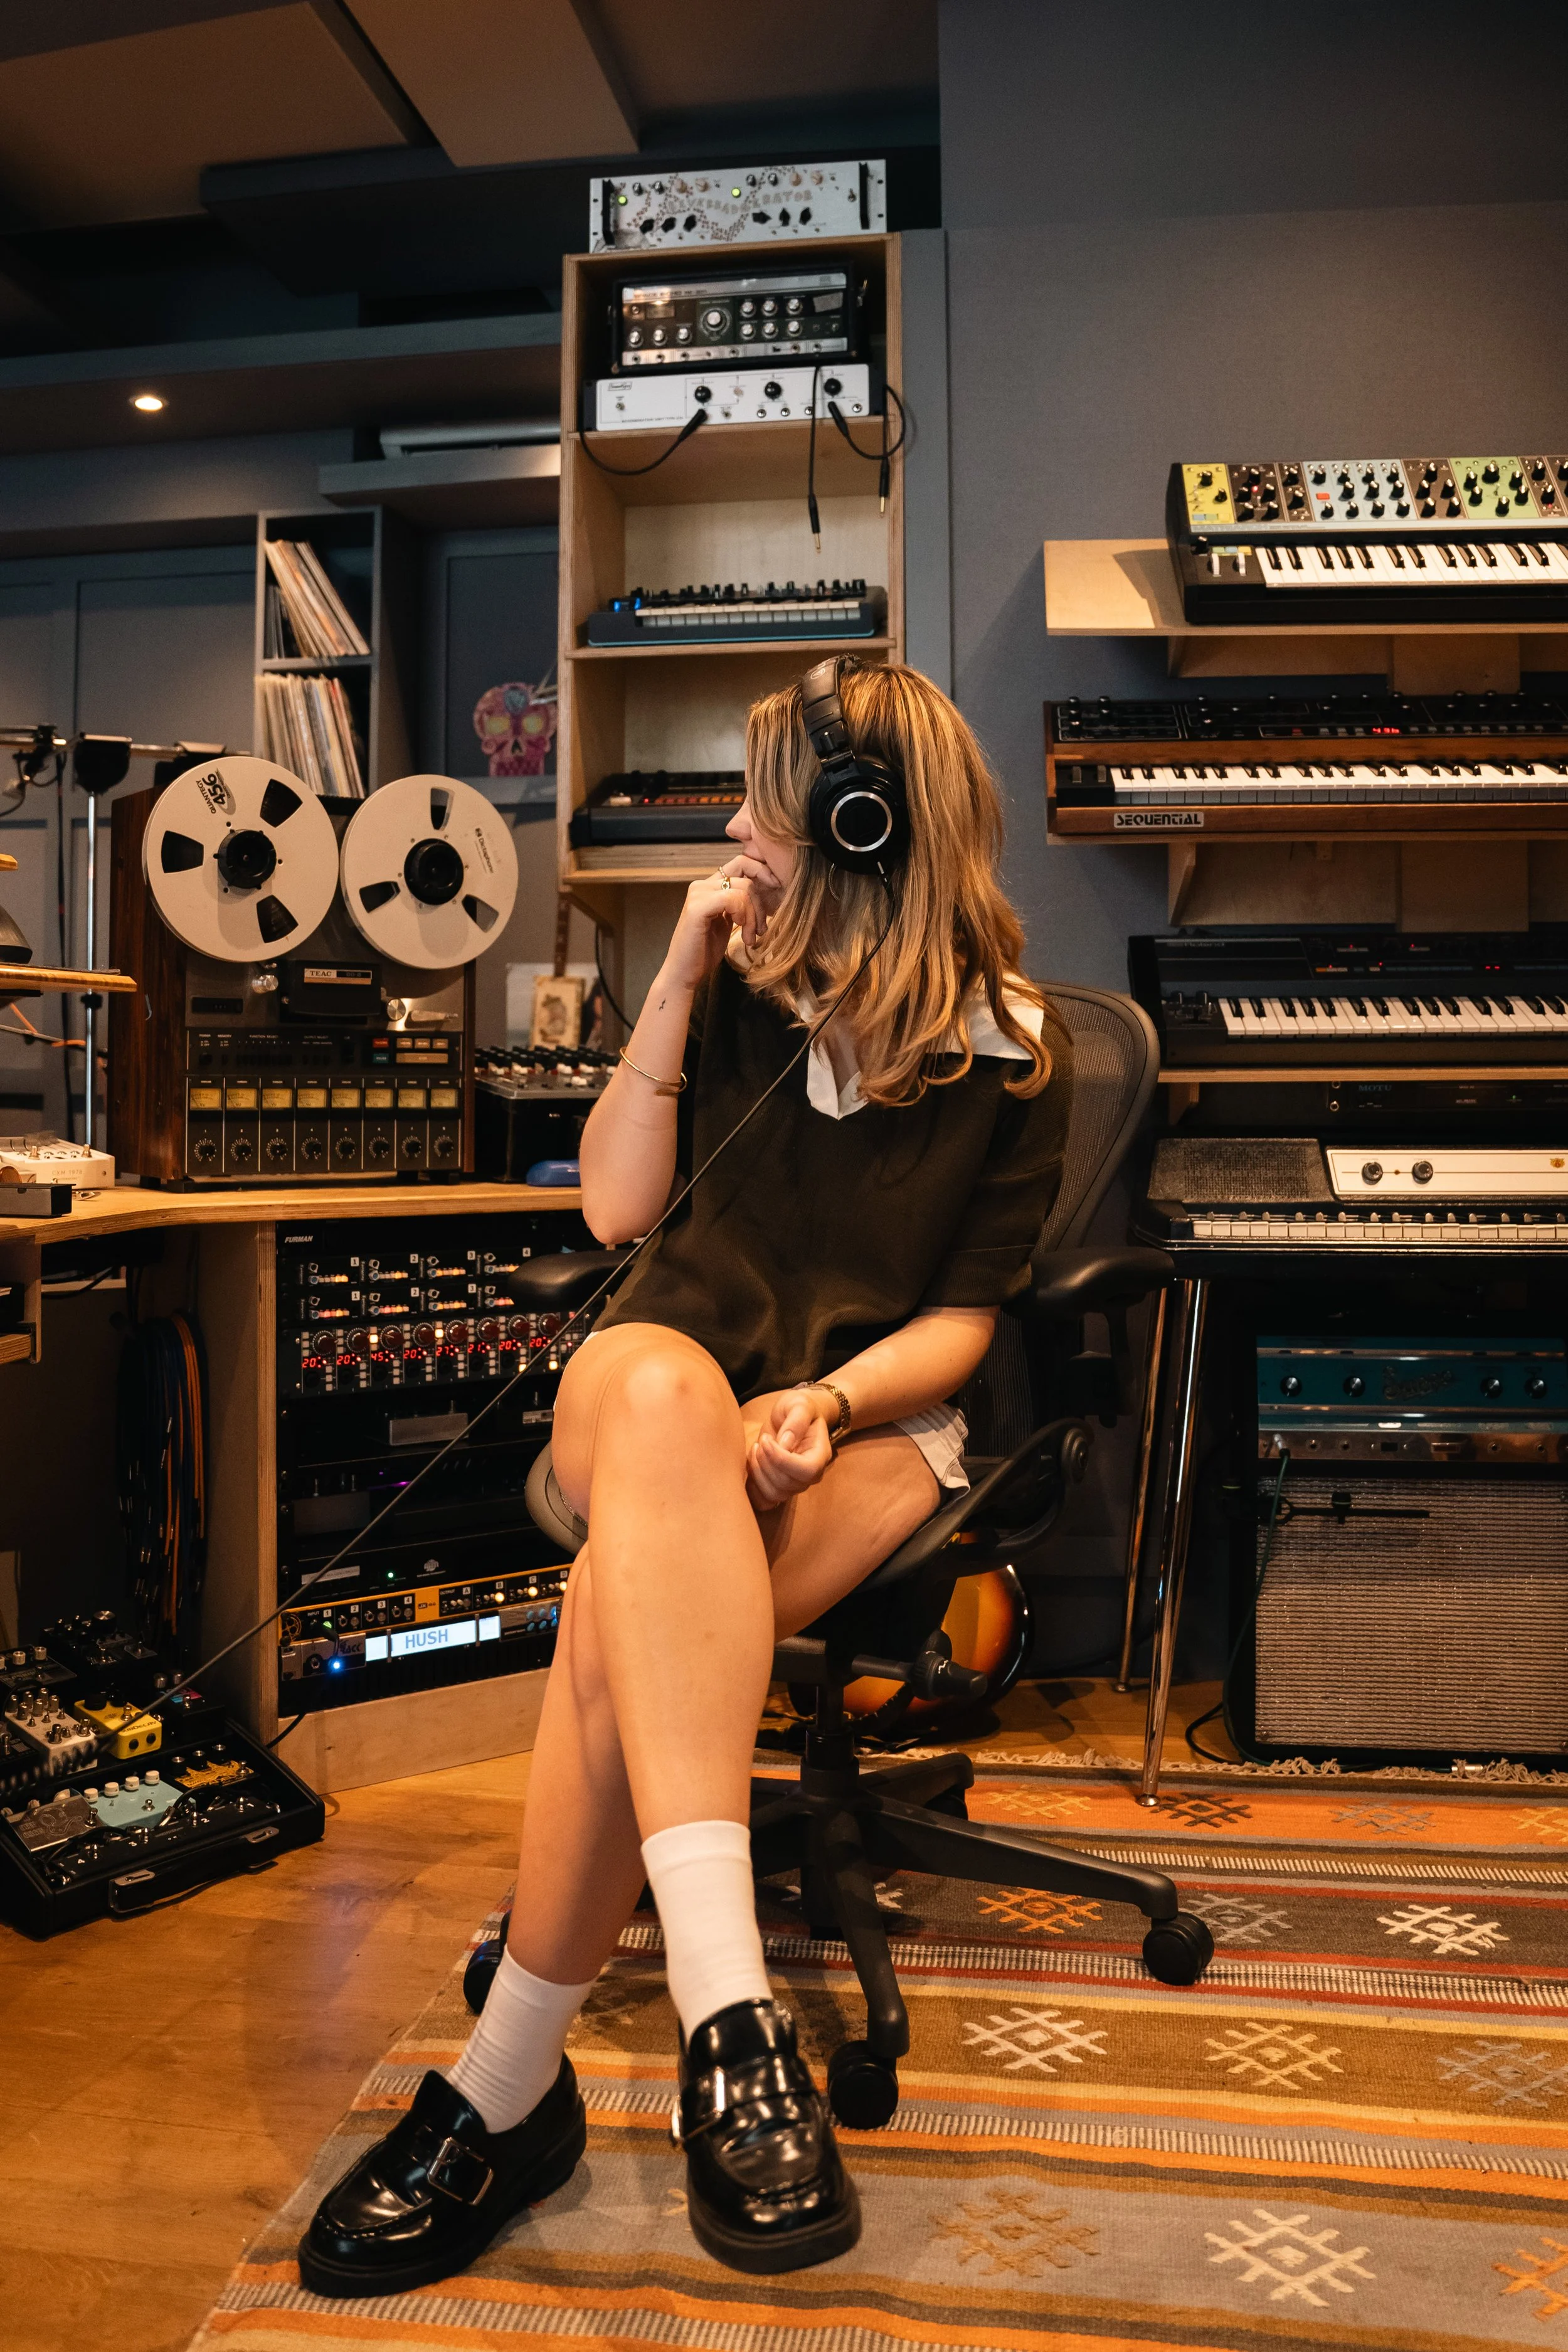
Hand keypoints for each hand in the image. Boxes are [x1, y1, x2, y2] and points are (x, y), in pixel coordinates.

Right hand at [663, 854, 783, 988]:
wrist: (684, 973)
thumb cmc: (705, 951)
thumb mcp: (728, 921)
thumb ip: (739, 903)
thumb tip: (765, 890)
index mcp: (709, 886)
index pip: (742, 864)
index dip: (762, 872)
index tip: (777, 889)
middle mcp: (701, 884)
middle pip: (747, 877)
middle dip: (761, 904)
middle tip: (761, 930)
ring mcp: (698, 893)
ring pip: (744, 888)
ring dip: (755, 916)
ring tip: (750, 938)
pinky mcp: (697, 907)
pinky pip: (734, 899)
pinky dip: (745, 917)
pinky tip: (742, 934)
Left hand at [742, 1389, 833, 1511]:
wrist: (793, 1417)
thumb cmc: (798, 1408)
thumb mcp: (799, 1404)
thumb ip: (796, 1420)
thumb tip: (785, 1443)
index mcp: (820, 1455)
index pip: (807, 1470)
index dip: (781, 1459)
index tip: (767, 1440)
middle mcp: (811, 1476)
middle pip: (786, 1484)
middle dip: (766, 1462)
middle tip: (761, 1441)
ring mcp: (795, 1485)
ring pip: (774, 1494)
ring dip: (757, 1472)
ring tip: (756, 1449)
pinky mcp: (779, 1488)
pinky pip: (764, 1502)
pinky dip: (753, 1487)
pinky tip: (751, 1465)